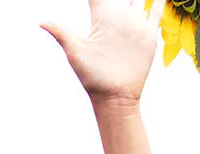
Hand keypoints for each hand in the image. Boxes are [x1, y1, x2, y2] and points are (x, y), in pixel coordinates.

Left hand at [41, 0, 167, 100]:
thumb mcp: (75, 51)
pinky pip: (156, 12)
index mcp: (101, 17)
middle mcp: (118, 18)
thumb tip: (40, 21)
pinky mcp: (148, 35)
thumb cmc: (91, 77)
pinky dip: (159, 1)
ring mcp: (134, 25)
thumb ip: (61, 32)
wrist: (114, 97)